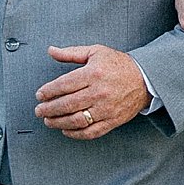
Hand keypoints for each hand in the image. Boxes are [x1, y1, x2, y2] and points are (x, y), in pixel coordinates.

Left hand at [36, 44, 150, 138]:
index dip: (48, 92)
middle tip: (39, 110)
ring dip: (58, 122)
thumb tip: (51, 50)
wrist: (145, 78)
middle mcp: (99, 92)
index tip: (40, 95)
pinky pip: (90, 132)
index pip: (63, 85)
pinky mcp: (112, 120)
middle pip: (66, 104)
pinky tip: (66, 130)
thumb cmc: (118, 64)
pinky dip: (75, 133)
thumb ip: (71, 53)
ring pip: (76, 120)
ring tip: (48, 121)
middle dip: (48, 109)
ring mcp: (106, 108)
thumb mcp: (95, 52)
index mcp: (93, 73)